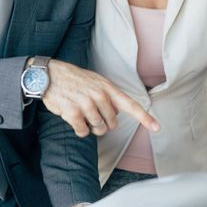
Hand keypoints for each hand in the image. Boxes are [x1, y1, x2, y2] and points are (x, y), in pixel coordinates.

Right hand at [43, 59, 159, 136]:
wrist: (49, 75)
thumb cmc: (73, 79)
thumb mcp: (95, 81)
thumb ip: (108, 95)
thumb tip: (117, 111)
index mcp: (108, 87)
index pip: (130, 105)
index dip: (145, 118)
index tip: (157, 128)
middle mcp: (100, 95)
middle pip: (111, 124)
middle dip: (102, 123)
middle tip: (90, 112)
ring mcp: (86, 104)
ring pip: (98, 129)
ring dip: (90, 126)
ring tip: (80, 113)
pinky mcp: (73, 112)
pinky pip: (83, 132)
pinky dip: (79, 129)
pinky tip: (72, 118)